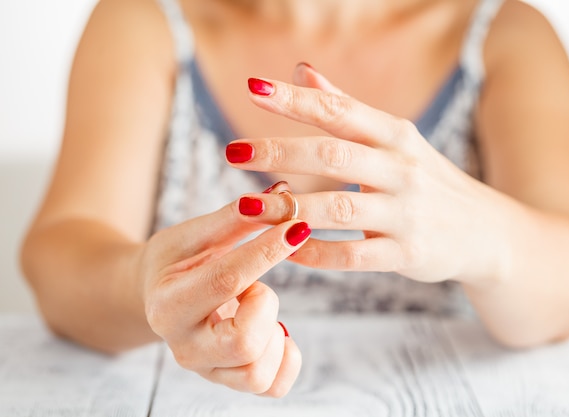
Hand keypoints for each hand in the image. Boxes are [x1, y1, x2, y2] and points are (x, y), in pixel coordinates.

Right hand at [136, 198, 310, 396]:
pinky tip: (274, 331)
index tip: (298, 225)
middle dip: (265, 304)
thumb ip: (235, 217)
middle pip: (244, 342)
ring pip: (258, 372)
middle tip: (255, 286)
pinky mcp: (229, 381)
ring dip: (273, 331)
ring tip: (255, 306)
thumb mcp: (196, 234)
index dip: (268, 250)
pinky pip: (273, 387)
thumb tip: (283, 193)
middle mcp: (184, 347)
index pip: (226, 279)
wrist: (157, 295)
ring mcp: (207, 370)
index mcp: (168, 305)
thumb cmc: (177, 259)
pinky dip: (285, 358)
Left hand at [227, 64, 505, 284]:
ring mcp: (407, 214)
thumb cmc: (426, 180)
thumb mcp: (395, 140)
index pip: (340, 110)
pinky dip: (315, 253)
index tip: (253, 90)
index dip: (296, 100)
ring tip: (246, 204)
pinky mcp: (408, 254)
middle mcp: (402, 169)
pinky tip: (285, 249)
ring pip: (338, 209)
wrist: (486, 232)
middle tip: (232, 151)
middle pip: (333, 157)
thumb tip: (302, 71)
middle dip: (279, 152)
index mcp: (395, 136)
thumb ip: (346, 108)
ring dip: (288, 207)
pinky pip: (352, 257)